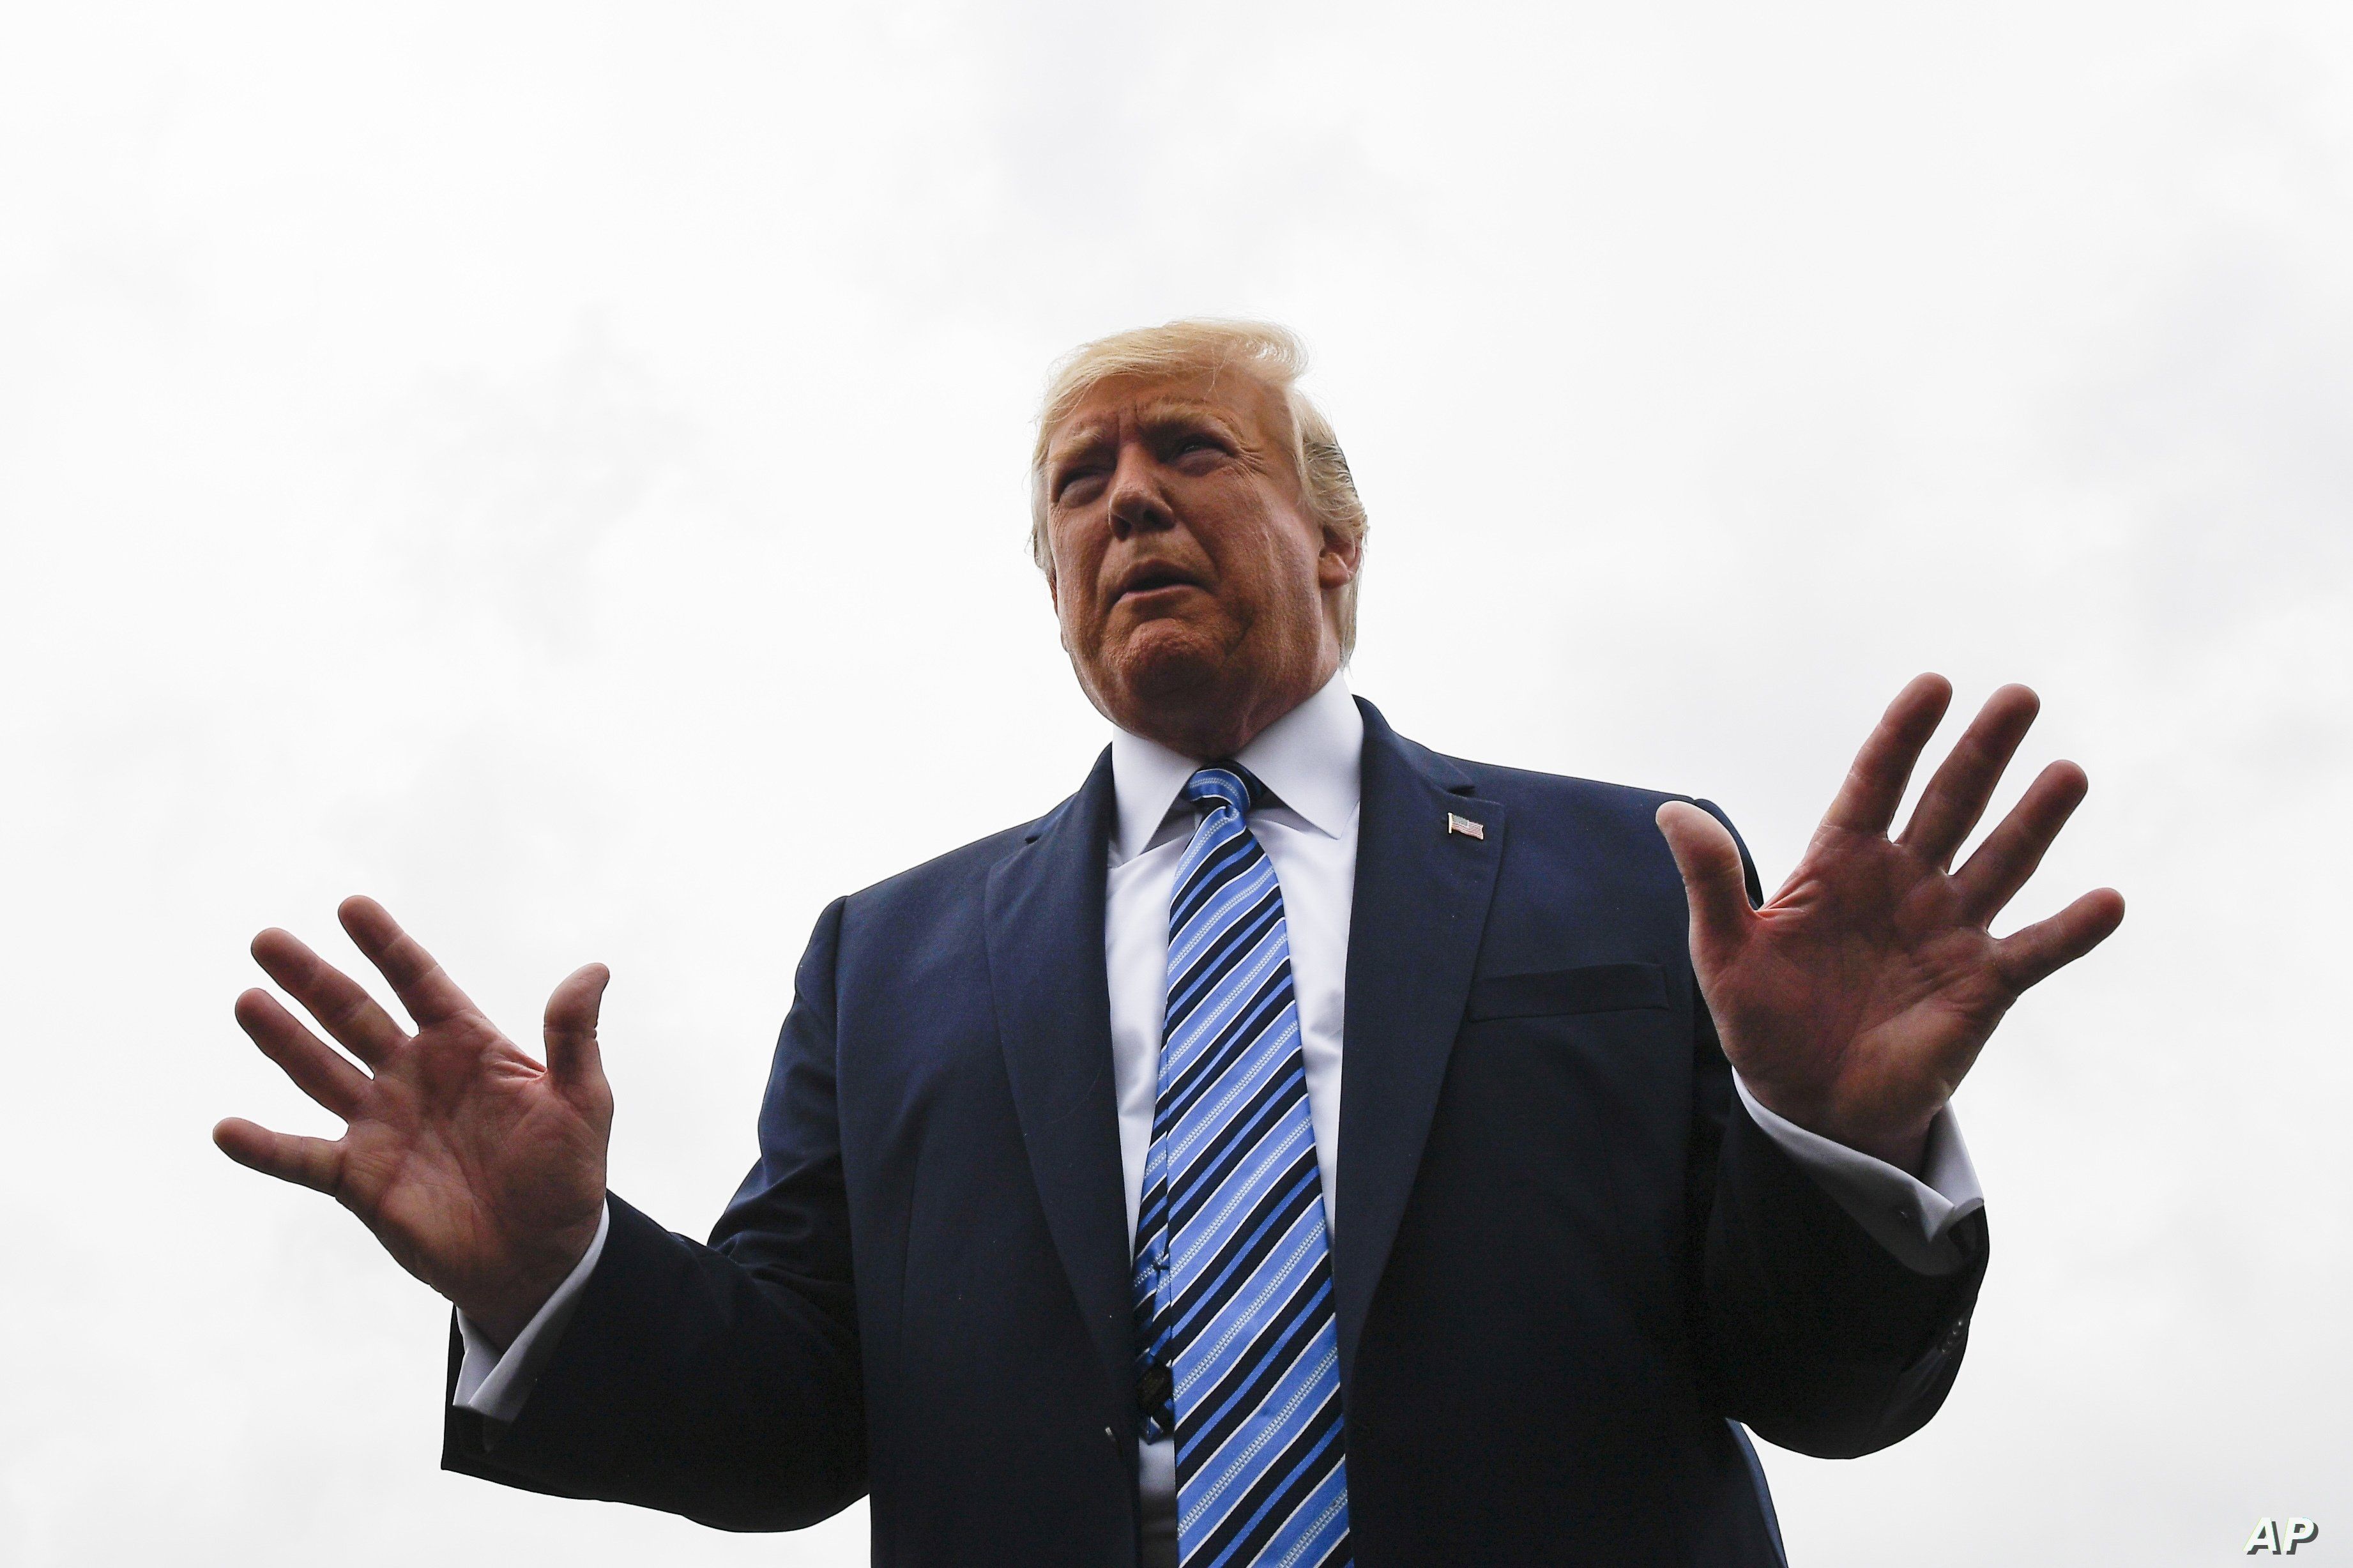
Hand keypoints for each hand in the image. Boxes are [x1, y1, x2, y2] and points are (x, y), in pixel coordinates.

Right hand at [213, 896, 612, 1345]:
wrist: (543, 1257)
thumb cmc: (566, 1174)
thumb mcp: (581, 1101)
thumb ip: (574, 1036)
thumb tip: (594, 968)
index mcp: (466, 1046)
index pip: (419, 983)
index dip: (387, 945)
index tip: (351, 906)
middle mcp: (413, 1075)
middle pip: (354, 1015)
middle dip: (312, 979)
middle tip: (267, 941)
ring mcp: (380, 1124)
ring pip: (318, 1072)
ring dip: (281, 1039)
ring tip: (247, 1001)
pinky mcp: (359, 1179)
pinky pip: (302, 1158)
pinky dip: (264, 1147)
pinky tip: (226, 1129)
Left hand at [1656, 675, 2124, 1172]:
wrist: (1807, 1102)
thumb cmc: (1764, 1020)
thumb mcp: (1724, 952)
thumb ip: (1711, 881)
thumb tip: (1671, 812)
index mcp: (1841, 864)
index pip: (1876, 784)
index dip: (1903, 736)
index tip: (1934, 685)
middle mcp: (1904, 883)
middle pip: (1949, 804)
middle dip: (1982, 753)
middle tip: (2019, 696)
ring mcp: (1949, 930)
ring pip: (2001, 861)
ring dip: (2036, 820)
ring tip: (2067, 773)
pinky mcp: (1983, 985)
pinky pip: (2035, 951)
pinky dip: (2071, 929)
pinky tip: (2108, 900)